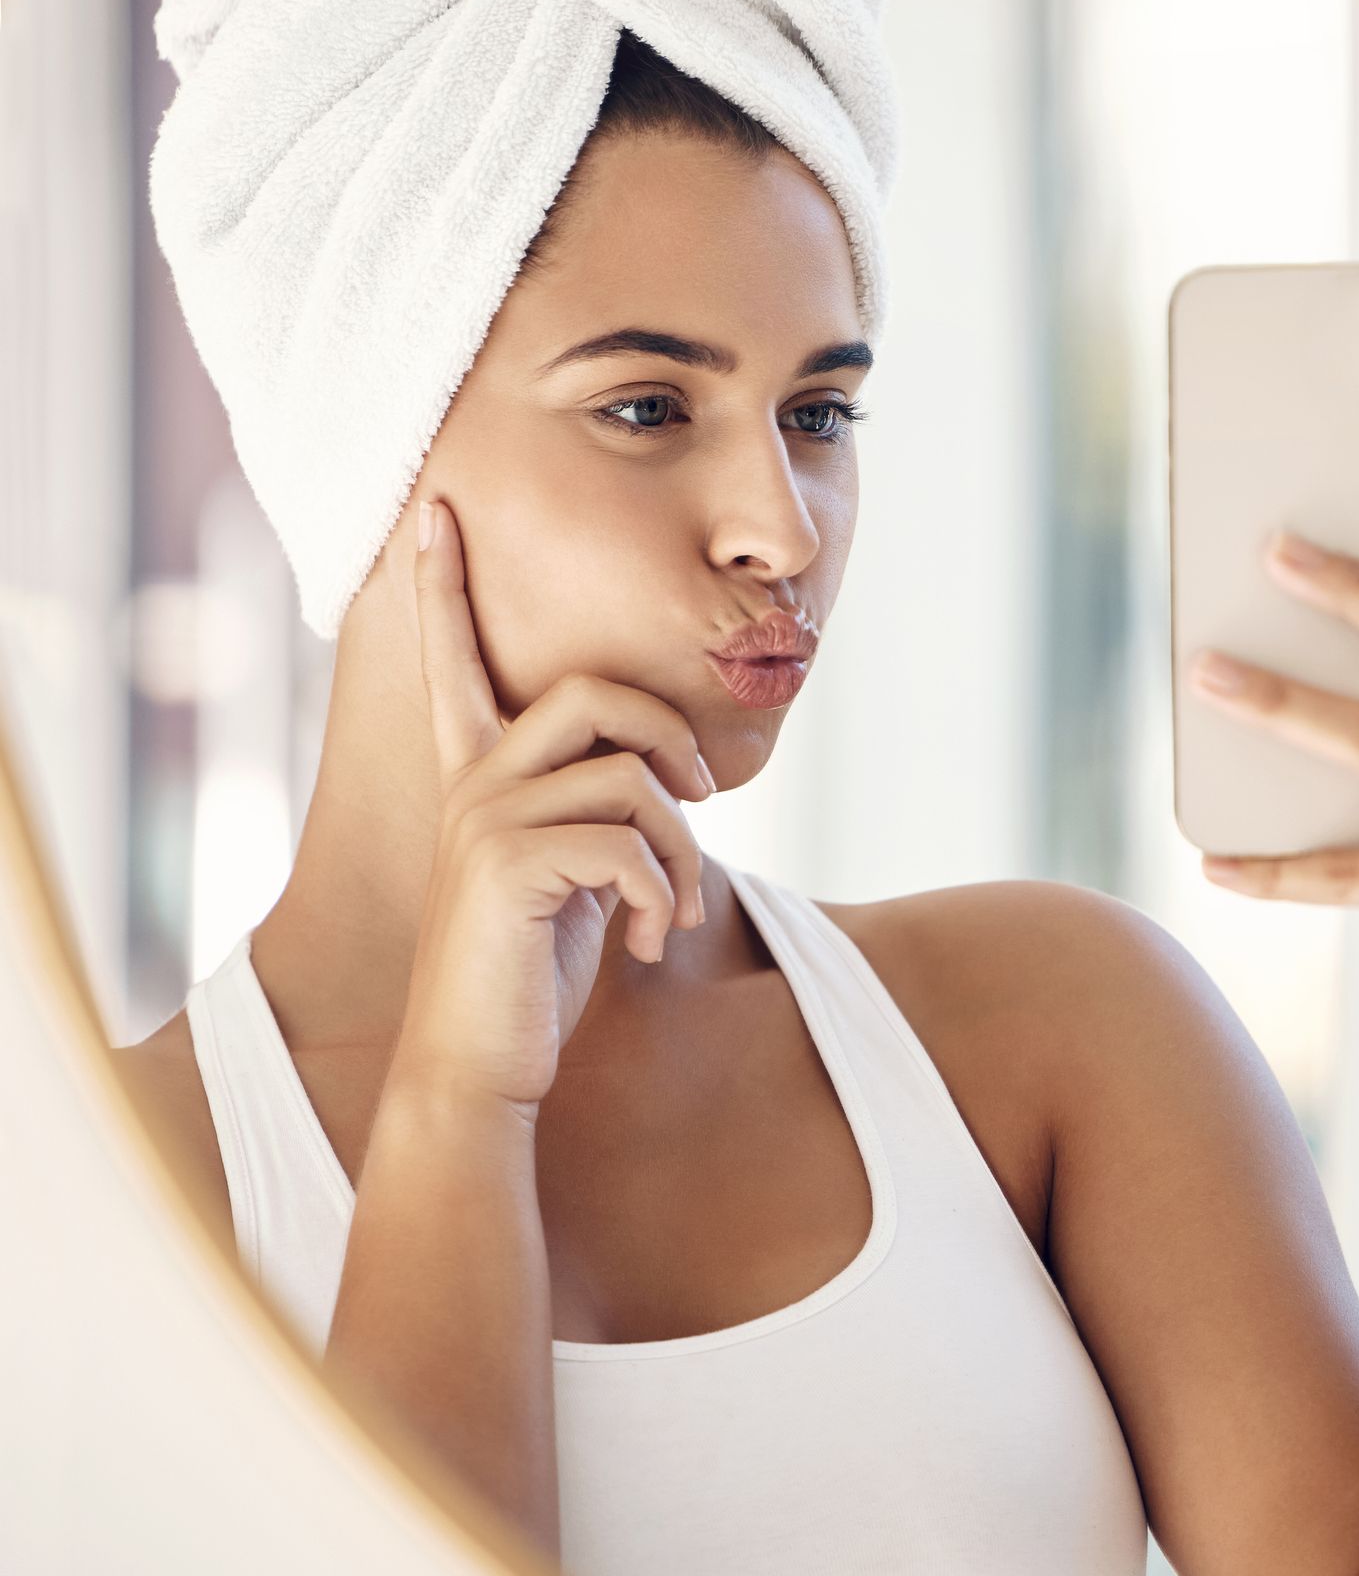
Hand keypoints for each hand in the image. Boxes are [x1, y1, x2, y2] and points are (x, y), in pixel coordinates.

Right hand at [393, 495, 714, 1115]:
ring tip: (673, 910)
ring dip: (682, 853)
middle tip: (703, 794)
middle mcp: (470, 783)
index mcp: (475, 775)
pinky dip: (665, 896)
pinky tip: (652, 942)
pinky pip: (632, 845)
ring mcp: (483, 820)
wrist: (480, 1065)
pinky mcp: (508, 865)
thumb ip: (595, 809)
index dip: (444, 585)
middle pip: (595, 690)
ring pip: (633, 780)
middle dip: (672, 735)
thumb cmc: (531, 972)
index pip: (455, 660)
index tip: (436, 510)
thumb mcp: (572, 874)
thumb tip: (667, 776)